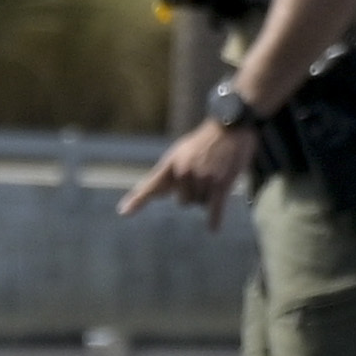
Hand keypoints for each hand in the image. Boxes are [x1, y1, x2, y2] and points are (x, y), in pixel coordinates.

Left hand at [119, 115, 253, 217]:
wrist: (232, 126)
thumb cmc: (205, 140)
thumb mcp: (181, 151)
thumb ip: (169, 172)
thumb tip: (159, 193)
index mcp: (172, 164)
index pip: (152, 184)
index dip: (137, 200)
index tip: (124, 212)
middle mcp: (184, 172)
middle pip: (183, 201)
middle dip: (193, 194)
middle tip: (205, 174)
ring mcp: (203, 178)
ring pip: (200, 203)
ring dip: (208, 196)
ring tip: (217, 174)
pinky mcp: (221, 183)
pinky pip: (215, 207)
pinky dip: (214, 219)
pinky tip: (213, 229)